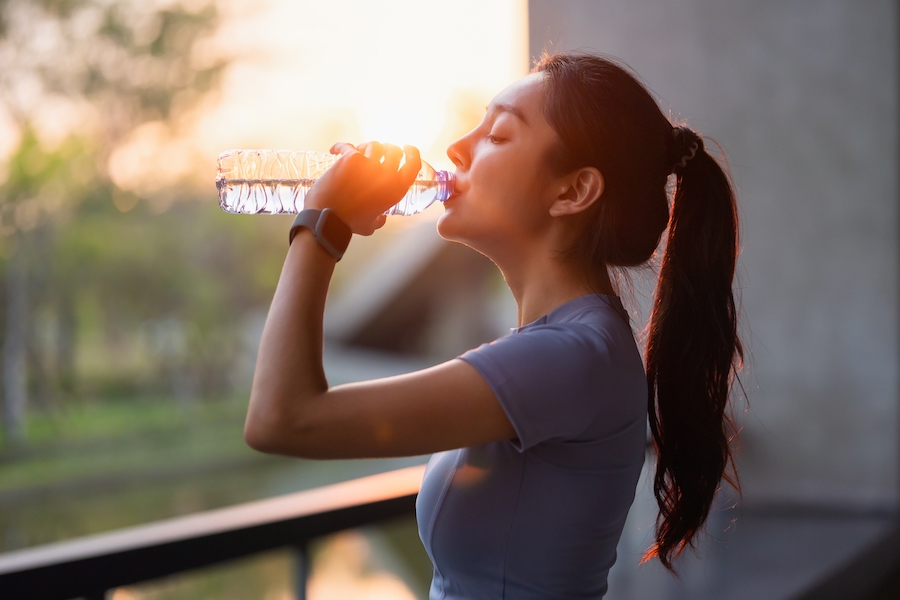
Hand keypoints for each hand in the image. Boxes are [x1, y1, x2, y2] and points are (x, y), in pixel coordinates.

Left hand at [303, 141, 421, 235]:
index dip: (412, 153)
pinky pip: (348, 146)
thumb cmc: (349, 223)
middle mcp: (387, 174)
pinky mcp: (351, 158)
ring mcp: (369, 164)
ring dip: (366, 147)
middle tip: (379, 153)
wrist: (327, 217)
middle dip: (387, 149)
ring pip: (373, 145)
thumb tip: (381, 218)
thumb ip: (380, 220)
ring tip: (358, 152)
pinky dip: (340, 147)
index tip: (407, 148)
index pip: (414, 164)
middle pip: (394, 150)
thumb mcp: (371, 225)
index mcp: (396, 190)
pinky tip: (335, 151)